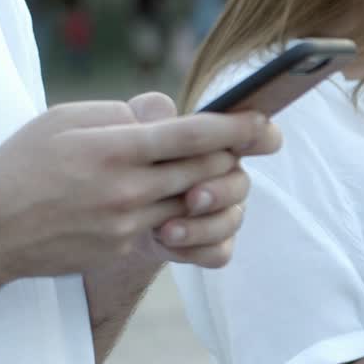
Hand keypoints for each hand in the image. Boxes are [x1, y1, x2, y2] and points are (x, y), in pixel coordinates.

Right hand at [0, 93, 282, 279]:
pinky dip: (188, 217)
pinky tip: (180, 205)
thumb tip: (169, 112)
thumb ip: (122, 114)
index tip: (266, 124)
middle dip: (232, 157)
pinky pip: (177, 233)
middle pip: (207, 171)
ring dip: (212, 189)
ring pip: (197, 204)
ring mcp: (129, 224)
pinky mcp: (126, 249)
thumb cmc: (24, 165)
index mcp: (115, 148)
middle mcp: (128, 188)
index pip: (193, 135)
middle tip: (239, 146)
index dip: (237, 128)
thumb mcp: (64, 120)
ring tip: (207, 174)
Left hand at [126, 94, 281, 268]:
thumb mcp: (124, 128)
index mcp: (216, 143)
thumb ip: (146, 114)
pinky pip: (219, 252)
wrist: (102, 207)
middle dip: (219, 190)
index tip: (251, 136)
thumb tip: (165, 111)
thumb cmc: (122, 158)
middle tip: (192, 197)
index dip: (260, 135)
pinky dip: (196, 249)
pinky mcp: (207, 245)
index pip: (254, 134)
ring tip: (166, 230)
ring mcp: (220, 213)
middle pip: (241, 183)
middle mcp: (225, 178)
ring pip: (232, 221)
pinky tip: (166, 244)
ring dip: (204, 225)